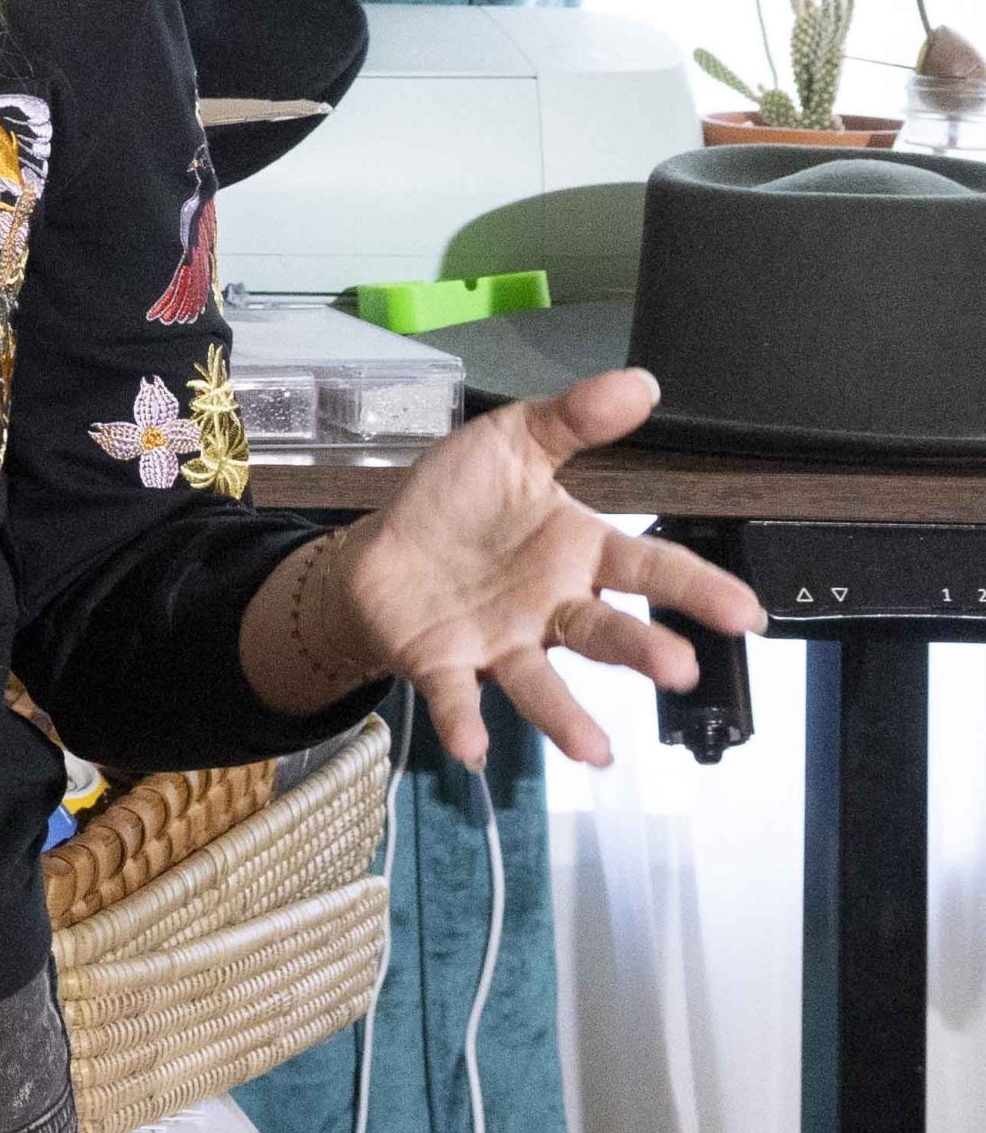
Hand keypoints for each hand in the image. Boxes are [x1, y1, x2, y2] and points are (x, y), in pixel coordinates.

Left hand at [251, 368, 766, 767]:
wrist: (382, 549)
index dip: (699, 588)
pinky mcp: (447, 664)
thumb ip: (574, 419)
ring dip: (567, 716)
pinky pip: (459, 696)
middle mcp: (550, 608)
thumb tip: (643, 382)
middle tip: (681, 669)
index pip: (648, 566)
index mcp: (576, 552)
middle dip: (644, 649)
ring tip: (595, 751)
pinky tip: (473, 749)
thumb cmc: (459, 503)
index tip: (749, 613)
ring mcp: (501, 642)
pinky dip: (467, 722)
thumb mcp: (513, 442)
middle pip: (606, 631)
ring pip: (543, 681)